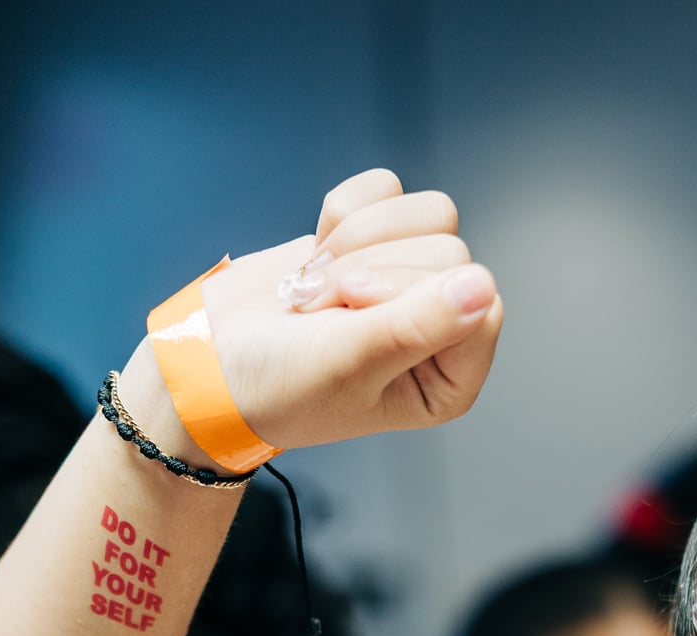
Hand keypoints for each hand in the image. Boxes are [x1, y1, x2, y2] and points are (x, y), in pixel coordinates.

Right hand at [120, 168, 502, 460]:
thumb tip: (481, 286)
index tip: (355, 310)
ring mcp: (412, 280)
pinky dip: (341, 213)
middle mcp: (442, 329)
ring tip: (317, 287)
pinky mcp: (380, 239)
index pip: (479, 303)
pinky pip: (386, 190)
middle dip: (370, 271)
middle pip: (449, 253)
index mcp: (449, 379)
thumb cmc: (280, 384)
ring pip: (425, 213)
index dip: (411, 292)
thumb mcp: (349, 362)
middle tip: (324, 308)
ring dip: (356, 241)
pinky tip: (317, 256)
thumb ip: (417, 325)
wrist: (215, 359)